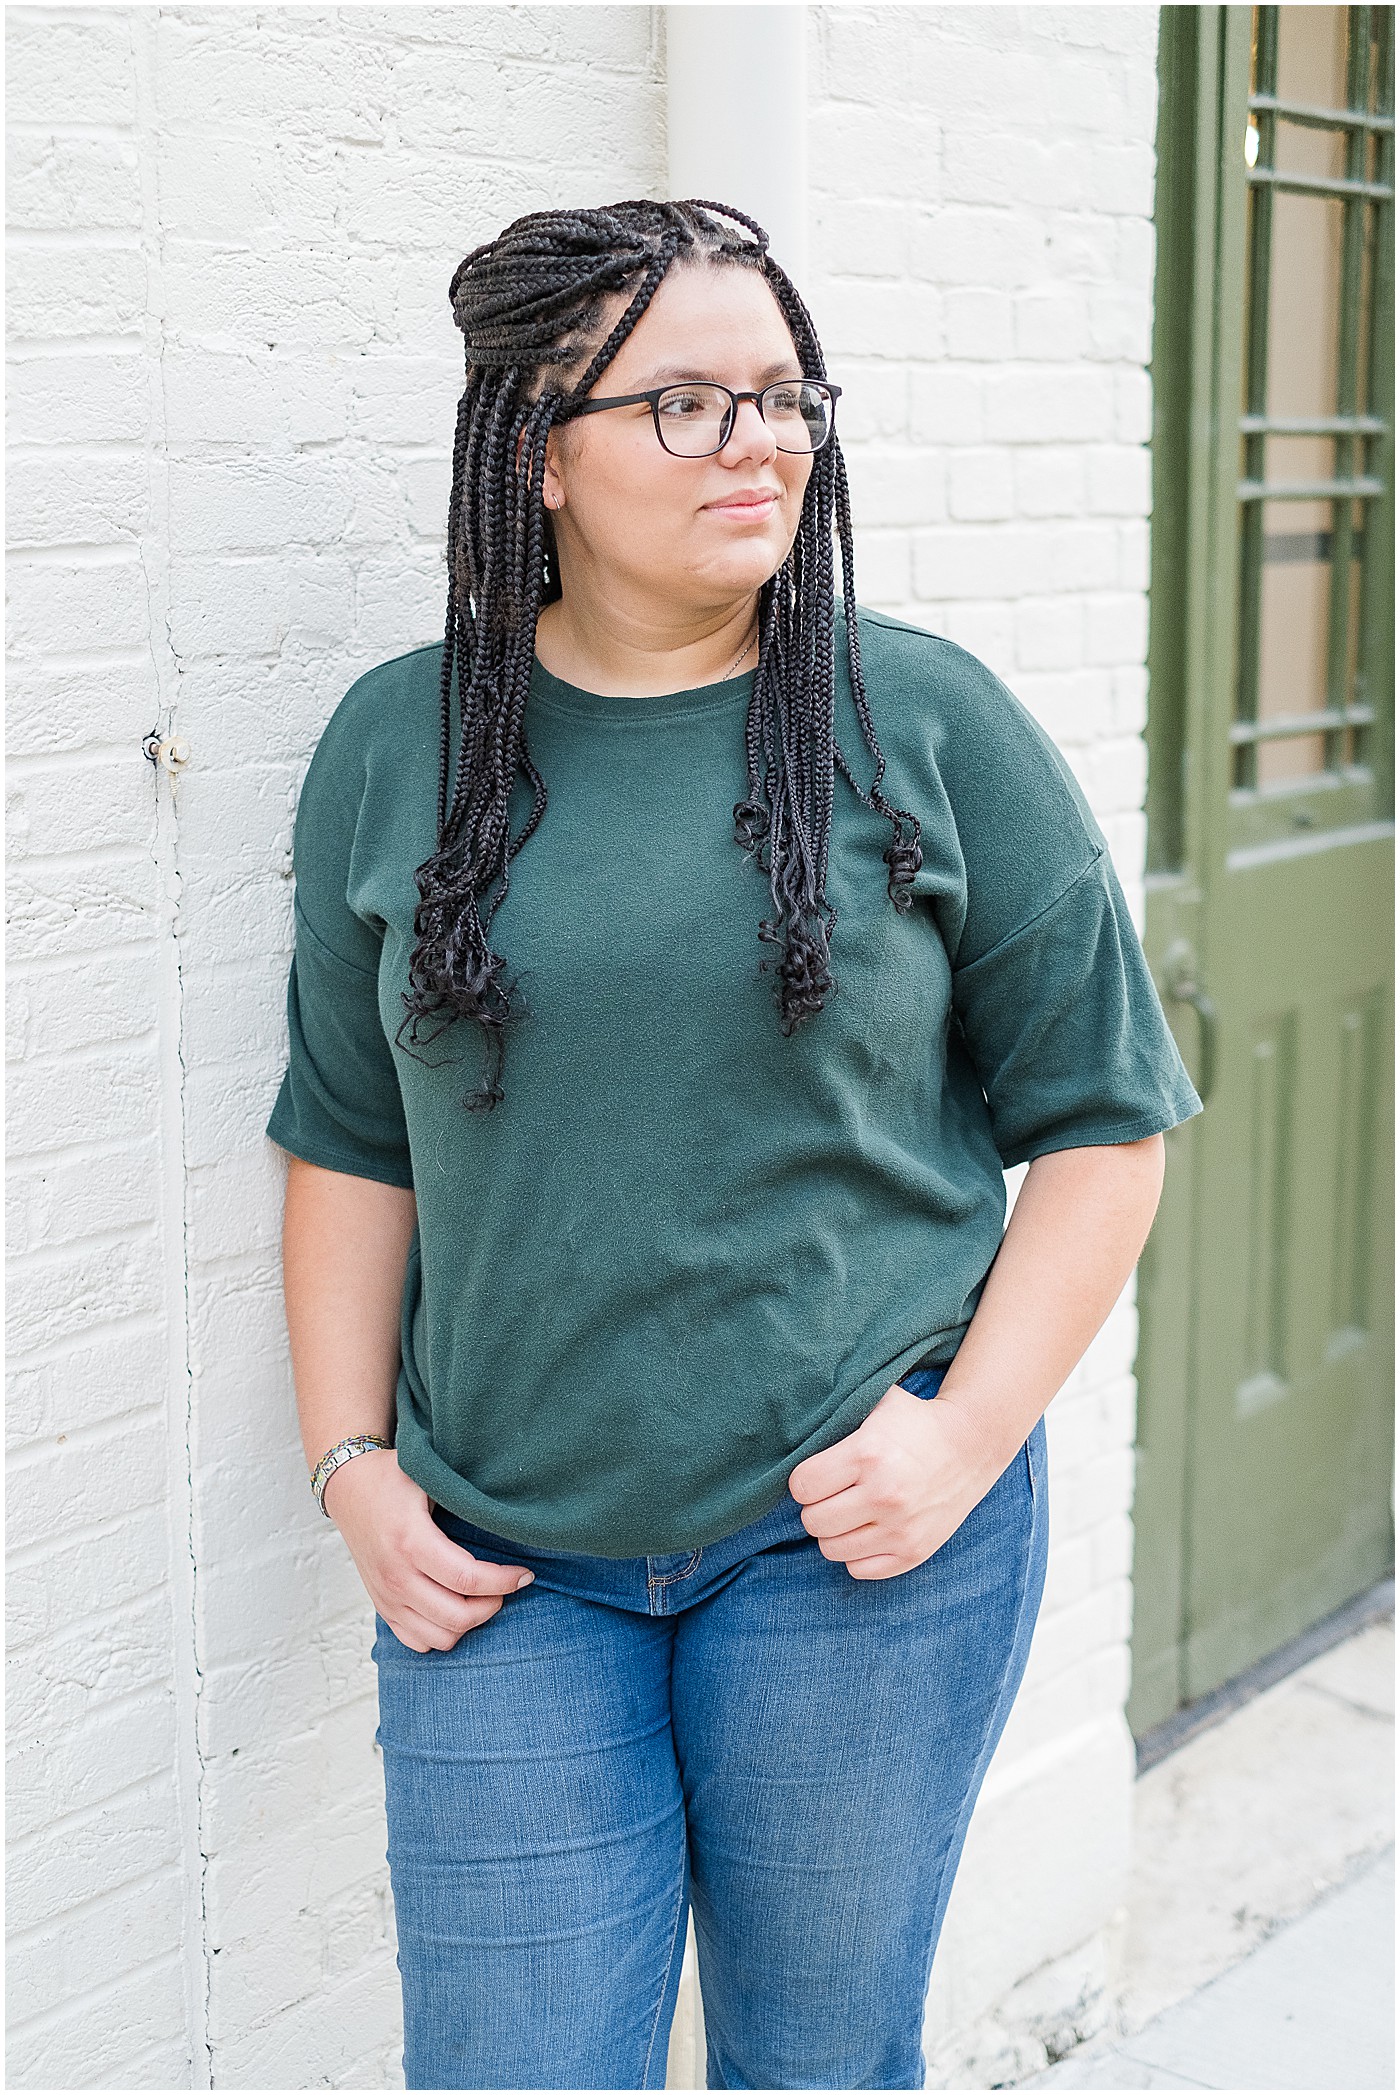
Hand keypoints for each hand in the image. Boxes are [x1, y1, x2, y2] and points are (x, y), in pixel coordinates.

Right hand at [322, 1448, 534, 1650]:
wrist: (348, 1488)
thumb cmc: (392, 1478)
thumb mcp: (429, 1477)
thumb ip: (463, 1498)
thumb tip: (511, 1515)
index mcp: (411, 1541)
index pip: (468, 1579)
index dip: (505, 1581)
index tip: (524, 1574)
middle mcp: (396, 1575)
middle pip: (457, 1616)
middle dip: (493, 1605)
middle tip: (506, 1585)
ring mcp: (386, 1596)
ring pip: (439, 1637)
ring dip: (469, 1623)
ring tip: (483, 1597)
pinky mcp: (381, 1606)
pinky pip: (416, 1641)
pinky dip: (442, 1633)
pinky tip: (456, 1608)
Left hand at [787, 1381, 1003, 1579]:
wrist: (971, 1445)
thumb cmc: (914, 1422)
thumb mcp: (876, 1404)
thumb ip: (836, 1415)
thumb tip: (792, 1424)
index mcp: (868, 1454)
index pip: (802, 1486)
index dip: (804, 1480)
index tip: (818, 1474)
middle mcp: (884, 1495)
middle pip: (812, 1521)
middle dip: (816, 1506)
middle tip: (834, 1494)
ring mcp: (901, 1528)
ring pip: (831, 1549)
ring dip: (834, 1531)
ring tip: (851, 1511)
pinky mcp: (914, 1552)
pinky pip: (859, 1569)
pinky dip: (857, 1553)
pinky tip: (868, 1529)